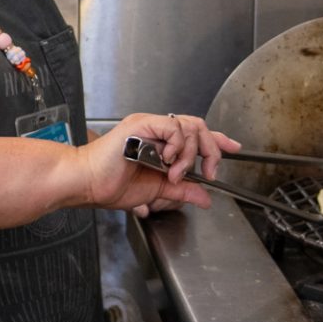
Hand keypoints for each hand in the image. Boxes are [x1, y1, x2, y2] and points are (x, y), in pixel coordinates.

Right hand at [75, 112, 241, 216]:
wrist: (88, 184)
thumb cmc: (110, 185)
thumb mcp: (156, 191)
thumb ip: (182, 191)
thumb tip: (204, 197)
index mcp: (158, 142)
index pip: (194, 134)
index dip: (217, 140)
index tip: (234, 147)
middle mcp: (154, 130)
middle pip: (198, 127)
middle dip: (210, 150)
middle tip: (207, 172)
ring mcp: (148, 125)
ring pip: (189, 126)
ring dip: (190, 154)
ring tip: (175, 173)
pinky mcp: (140, 124)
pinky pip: (173, 126)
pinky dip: (178, 145)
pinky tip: (167, 161)